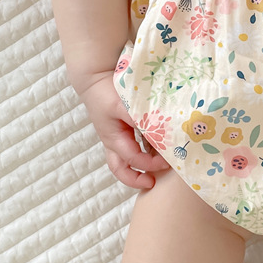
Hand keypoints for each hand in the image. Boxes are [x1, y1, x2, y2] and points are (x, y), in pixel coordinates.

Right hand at [77, 73, 169, 189]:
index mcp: (114, 139)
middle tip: (153, 183)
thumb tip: (160, 133)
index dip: (151, 164)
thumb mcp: (124, 105)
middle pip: (120, 170)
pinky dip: (142, 152)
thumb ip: (140, 119)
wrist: (94, 78)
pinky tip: (156, 149)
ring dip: (139, 168)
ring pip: (124, 161)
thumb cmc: (106, 92)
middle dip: (136, 180)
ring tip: (158, 168)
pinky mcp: (119, 130)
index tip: (168, 162)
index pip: (134, 160)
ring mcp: (114, 137)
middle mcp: (113, 142)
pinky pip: (130, 148)